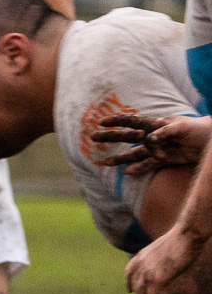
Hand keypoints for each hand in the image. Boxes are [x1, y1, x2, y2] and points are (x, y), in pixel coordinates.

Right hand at [90, 113, 210, 175]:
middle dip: (111, 137)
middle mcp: (153, 136)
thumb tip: (150, 138)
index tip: (102, 122)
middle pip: (127, 136)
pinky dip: (138, 169)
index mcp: (156, 124)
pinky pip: (147, 165)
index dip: (117, 121)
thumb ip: (166, 131)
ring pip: (134, 154)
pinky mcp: (164, 159)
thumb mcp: (183, 127)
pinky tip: (127, 172)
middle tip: (93, 138)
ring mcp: (157, 148)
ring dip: (121, 158)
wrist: (211, 142)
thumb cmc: (199, 129)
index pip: (132, 121)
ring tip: (106, 163)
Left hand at [126, 225, 203, 293]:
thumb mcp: (162, 247)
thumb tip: (163, 262)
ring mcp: (147, 273)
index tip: (130, 291)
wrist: (187, 235)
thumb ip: (157, 257)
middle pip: (135, 288)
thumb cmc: (181, 238)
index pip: (129, 272)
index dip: (129, 283)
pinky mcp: (158, 279)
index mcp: (140, 256)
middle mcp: (140, 266)